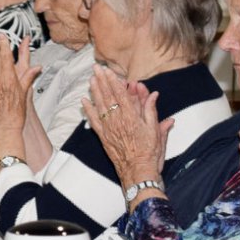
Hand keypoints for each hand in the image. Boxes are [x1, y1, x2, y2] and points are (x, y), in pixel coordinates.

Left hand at [82, 65, 170, 187]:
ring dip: (94, 91)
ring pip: (99, 106)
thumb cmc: (150, 153)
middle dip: (102, 81)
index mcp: (132, 118)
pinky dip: (88, 110)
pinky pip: (93, 121)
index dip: (114, 82)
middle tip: (96, 68)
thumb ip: (152, 111)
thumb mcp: (156, 131)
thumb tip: (154, 95)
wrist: (138, 172)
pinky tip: (84, 100)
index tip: (109, 71)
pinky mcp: (103, 137)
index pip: (121, 95)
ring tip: (91, 79)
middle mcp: (118, 121)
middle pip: (108, 97)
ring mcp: (108, 129)